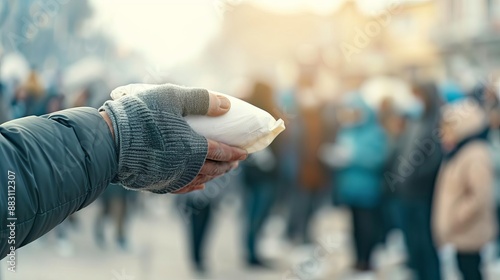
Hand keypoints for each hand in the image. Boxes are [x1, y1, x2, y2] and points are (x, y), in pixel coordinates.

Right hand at [102, 83, 246, 193]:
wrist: (106, 142)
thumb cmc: (139, 116)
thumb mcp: (172, 97)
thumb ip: (201, 100)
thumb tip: (227, 105)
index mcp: (194, 148)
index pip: (221, 152)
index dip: (235, 152)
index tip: (244, 152)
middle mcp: (186, 168)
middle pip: (213, 169)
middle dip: (227, 166)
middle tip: (235, 162)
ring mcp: (170, 179)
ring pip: (199, 180)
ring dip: (213, 176)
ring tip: (219, 173)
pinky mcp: (155, 185)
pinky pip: (181, 189)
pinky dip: (194, 187)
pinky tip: (197, 186)